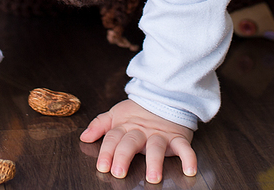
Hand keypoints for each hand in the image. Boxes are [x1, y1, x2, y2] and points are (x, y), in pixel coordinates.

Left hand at [80, 99, 195, 183]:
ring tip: (153, 177)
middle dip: (124, 157)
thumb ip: (100, 125)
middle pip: (131, 143)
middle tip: (119, 172)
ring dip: (155, 162)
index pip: (113, 138)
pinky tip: (190, 170)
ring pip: (156, 147)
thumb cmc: (139, 111)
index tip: (102, 166)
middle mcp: (142, 131)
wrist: (166, 96)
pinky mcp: (178, 137)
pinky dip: (189, 158)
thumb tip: (84, 137)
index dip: (107, 152)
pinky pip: (185, 148)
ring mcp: (160, 135)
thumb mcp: (116, 114)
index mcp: (125, 126)